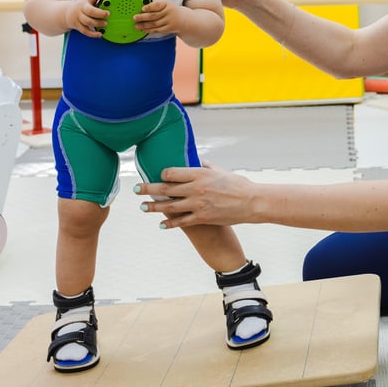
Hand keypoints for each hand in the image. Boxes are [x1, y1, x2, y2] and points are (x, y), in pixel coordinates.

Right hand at [68, 0, 109, 36]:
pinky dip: (93, 33)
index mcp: (87, 1)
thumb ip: (98, 3)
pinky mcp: (78, 25)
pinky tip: (100, 33)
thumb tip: (113, 4)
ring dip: (98, 23)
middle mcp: (82, 8)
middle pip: (90, 11)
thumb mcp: (89, 2)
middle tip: (108, 14)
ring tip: (105, 24)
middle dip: (100, 13)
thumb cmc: (83, 7)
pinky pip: (85, 31)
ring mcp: (79, 17)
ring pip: (88, 21)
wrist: (67, 12)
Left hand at [133, 0, 182, 35]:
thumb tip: (142, 7)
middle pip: (154, 15)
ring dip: (144, 25)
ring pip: (154, 24)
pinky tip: (144, 29)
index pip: (157, 5)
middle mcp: (169, 12)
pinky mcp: (169, 28)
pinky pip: (157, 30)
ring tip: (137, 25)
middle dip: (143, 17)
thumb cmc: (170, 10)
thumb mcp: (166, 4)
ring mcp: (169, 21)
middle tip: (135, 18)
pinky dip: (149, 30)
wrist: (183, 19)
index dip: (149, 7)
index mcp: (167, 4)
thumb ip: (155, 5)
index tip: (142, 8)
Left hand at [135, 163, 251, 227]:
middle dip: (148, 189)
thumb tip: (199, 162)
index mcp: (200, 174)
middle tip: (136, 189)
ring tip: (143, 207)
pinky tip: (161, 224)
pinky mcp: (202, 217)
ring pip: (169, 206)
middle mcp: (196, 188)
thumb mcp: (222, 171)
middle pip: (166, 189)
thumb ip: (207, 167)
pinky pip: (181, 222)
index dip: (162, 174)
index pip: (172, 172)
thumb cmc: (239, 184)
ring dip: (154, 207)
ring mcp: (198, 204)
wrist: (251, 202)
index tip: (157, 175)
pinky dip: (170, 223)